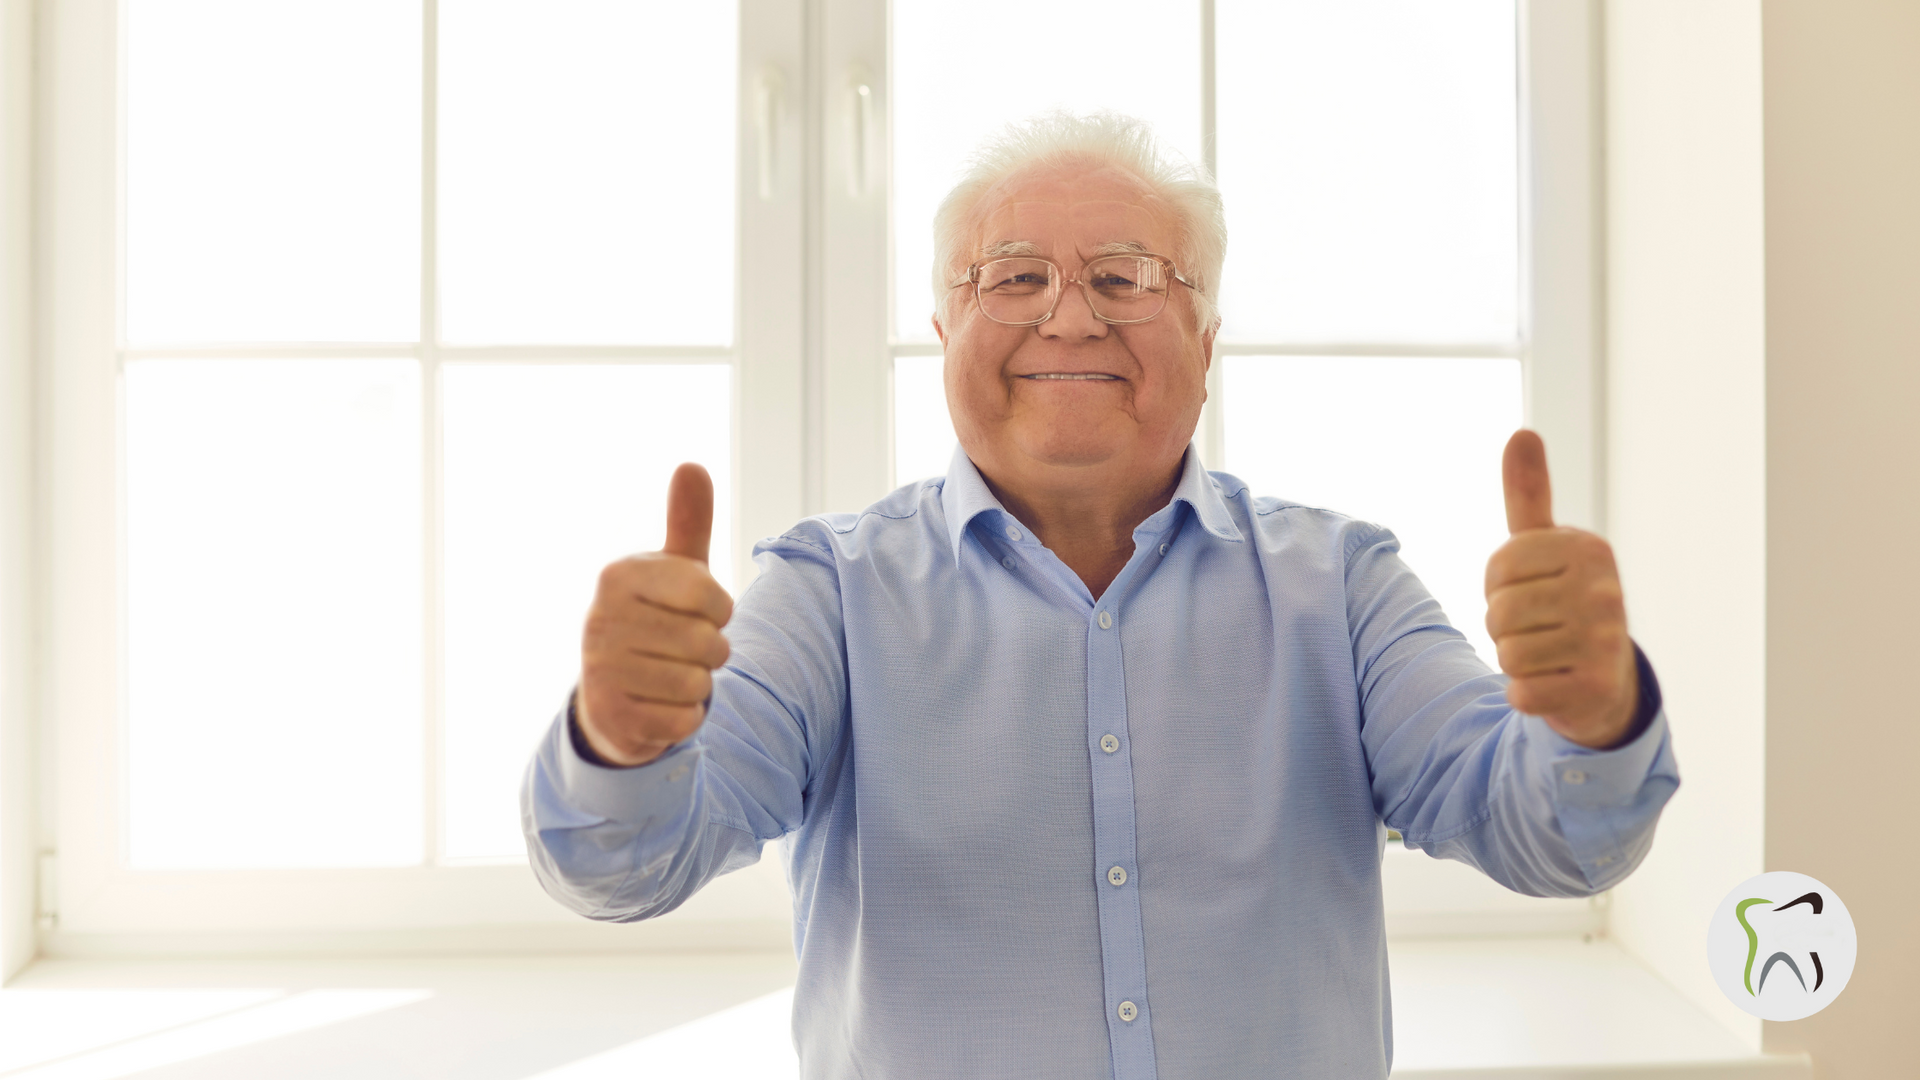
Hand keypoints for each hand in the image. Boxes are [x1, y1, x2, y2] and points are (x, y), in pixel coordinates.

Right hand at [577, 463, 733, 766]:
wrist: (613, 696)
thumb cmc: (656, 621)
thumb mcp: (674, 572)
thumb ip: (687, 523)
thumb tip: (691, 465)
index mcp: (618, 577)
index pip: (708, 594)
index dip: (720, 609)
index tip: (700, 612)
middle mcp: (600, 619)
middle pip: (707, 642)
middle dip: (710, 651)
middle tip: (685, 650)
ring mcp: (600, 671)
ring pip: (697, 683)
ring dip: (697, 685)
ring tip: (672, 675)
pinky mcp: (611, 717)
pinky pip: (683, 719)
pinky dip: (684, 717)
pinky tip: (660, 706)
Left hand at [1485, 430, 1638, 748]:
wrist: (1605, 682)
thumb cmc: (1564, 602)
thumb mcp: (1545, 546)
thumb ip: (1529, 494)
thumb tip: (1522, 433)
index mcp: (1589, 550)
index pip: (1498, 568)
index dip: (1498, 586)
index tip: (1529, 591)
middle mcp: (1606, 592)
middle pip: (1499, 613)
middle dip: (1505, 627)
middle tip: (1540, 629)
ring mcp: (1605, 642)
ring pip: (1508, 653)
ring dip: (1517, 661)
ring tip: (1549, 654)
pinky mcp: (1595, 690)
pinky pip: (1521, 693)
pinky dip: (1527, 695)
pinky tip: (1555, 685)